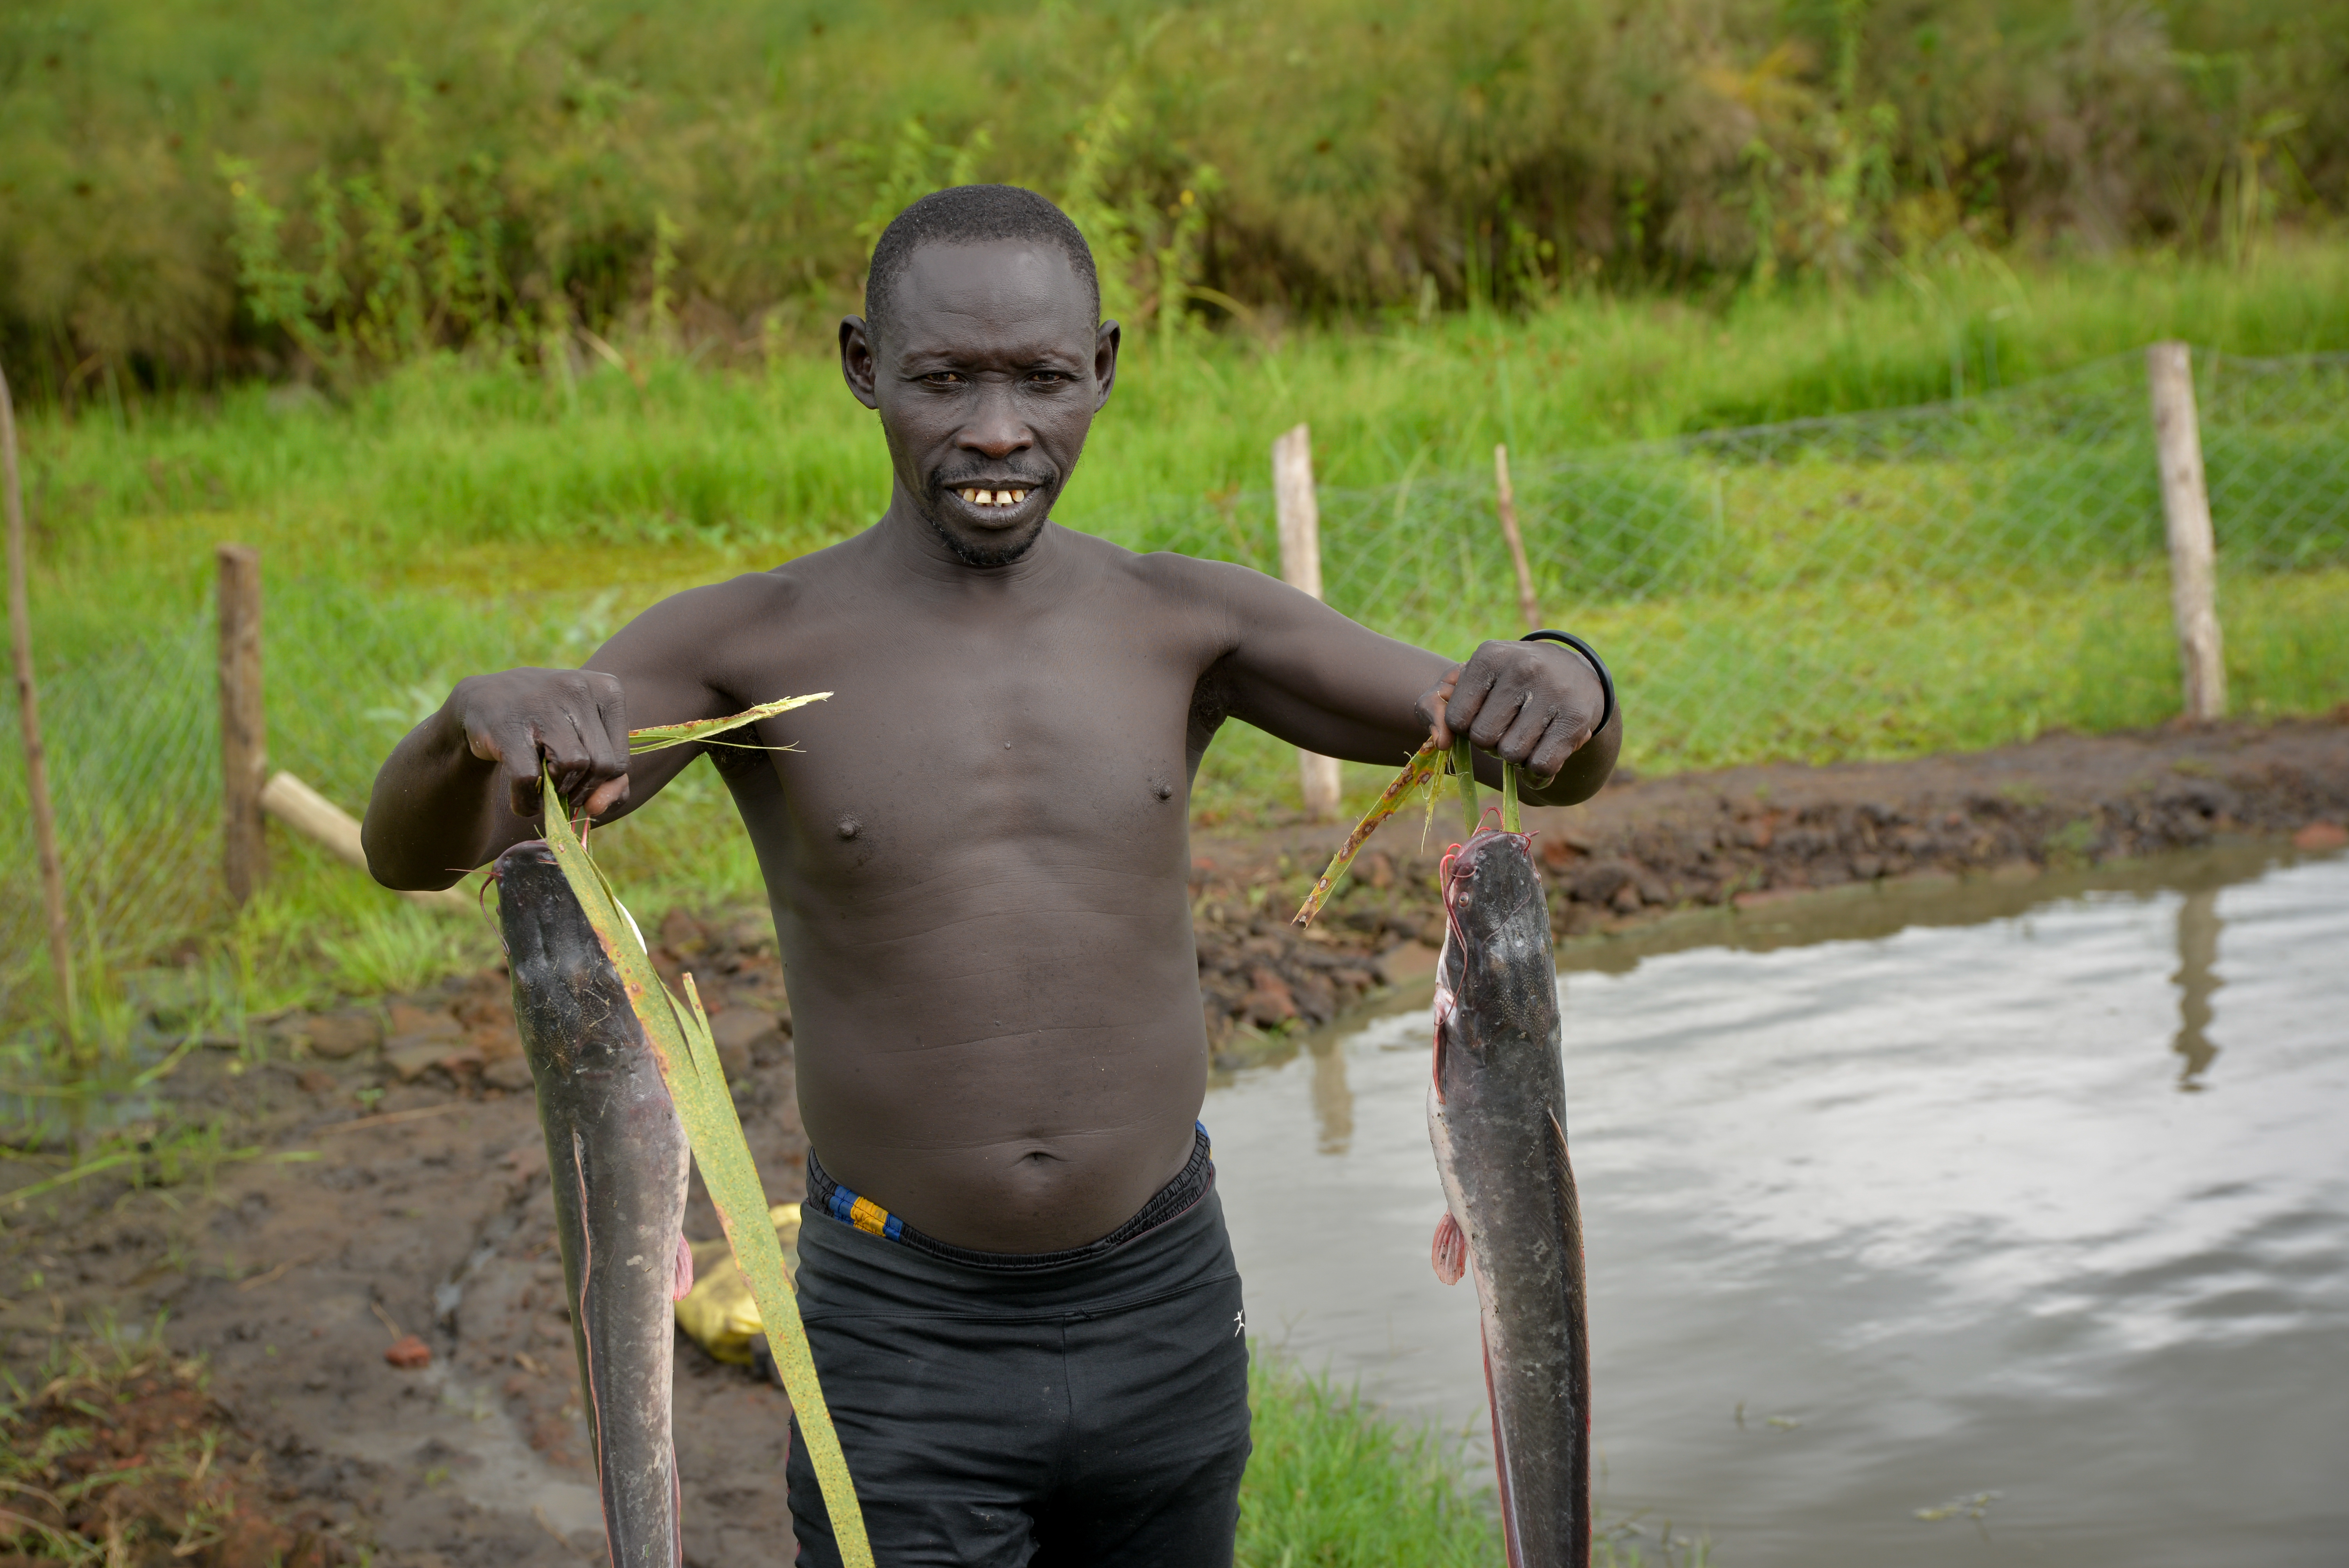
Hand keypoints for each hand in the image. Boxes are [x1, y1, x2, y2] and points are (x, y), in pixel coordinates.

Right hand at [442, 668, 631, 821]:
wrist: (482, 700)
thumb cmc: (545, 724)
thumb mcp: (584, 740)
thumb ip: (609, 779)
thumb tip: (597, 808)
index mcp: (606, 688)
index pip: (621, 759)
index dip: (601, 785)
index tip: (579, 783)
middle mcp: (577, 688)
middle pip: (602, 765)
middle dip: (582, 790)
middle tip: (561, 790)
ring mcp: (542, 704)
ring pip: (573, 766)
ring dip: (557, 792)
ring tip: (543, 787)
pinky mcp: (508, 726)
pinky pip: (530, 778)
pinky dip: (527, 800)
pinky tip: (522, 798)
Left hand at [1415, 640, 1604, 787]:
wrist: (1571, 673)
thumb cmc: (1505, 682)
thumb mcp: (1465, 681)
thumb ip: (1433, 705)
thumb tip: (1440, 742)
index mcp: (1489, 656)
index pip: (1457, 719)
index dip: (1466, 726)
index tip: (1483, 712)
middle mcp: (1523, 668)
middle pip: (1484, 738)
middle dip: (1491, 742)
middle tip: (1508, 725)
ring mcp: (1554, 692)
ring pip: (1512, 755)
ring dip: (1515, 756)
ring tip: (1527, 734)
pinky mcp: (1576, 719)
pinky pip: (1541, 767)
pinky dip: (1536, 773)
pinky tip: (1541, 754)